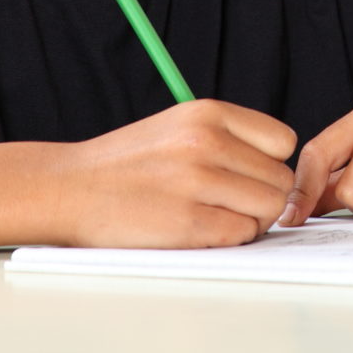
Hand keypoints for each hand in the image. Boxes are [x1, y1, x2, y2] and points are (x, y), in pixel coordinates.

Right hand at [56, 100, 295, 248]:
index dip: (271, 164)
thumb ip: (227, 137)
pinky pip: (242, 234)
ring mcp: (197, 182)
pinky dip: (230, 239)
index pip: (283, 141)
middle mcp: (206, 142)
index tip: (249, 177)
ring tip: (218, 218)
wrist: (70, 189)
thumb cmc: (126, 163)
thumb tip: (276, 166)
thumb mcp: (177, 125)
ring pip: (269, 209)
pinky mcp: (187, 223)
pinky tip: (203, 232)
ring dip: (251, 221)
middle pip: (280, 179)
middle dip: (263, 198)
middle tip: (232, 205)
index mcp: (207, 113)